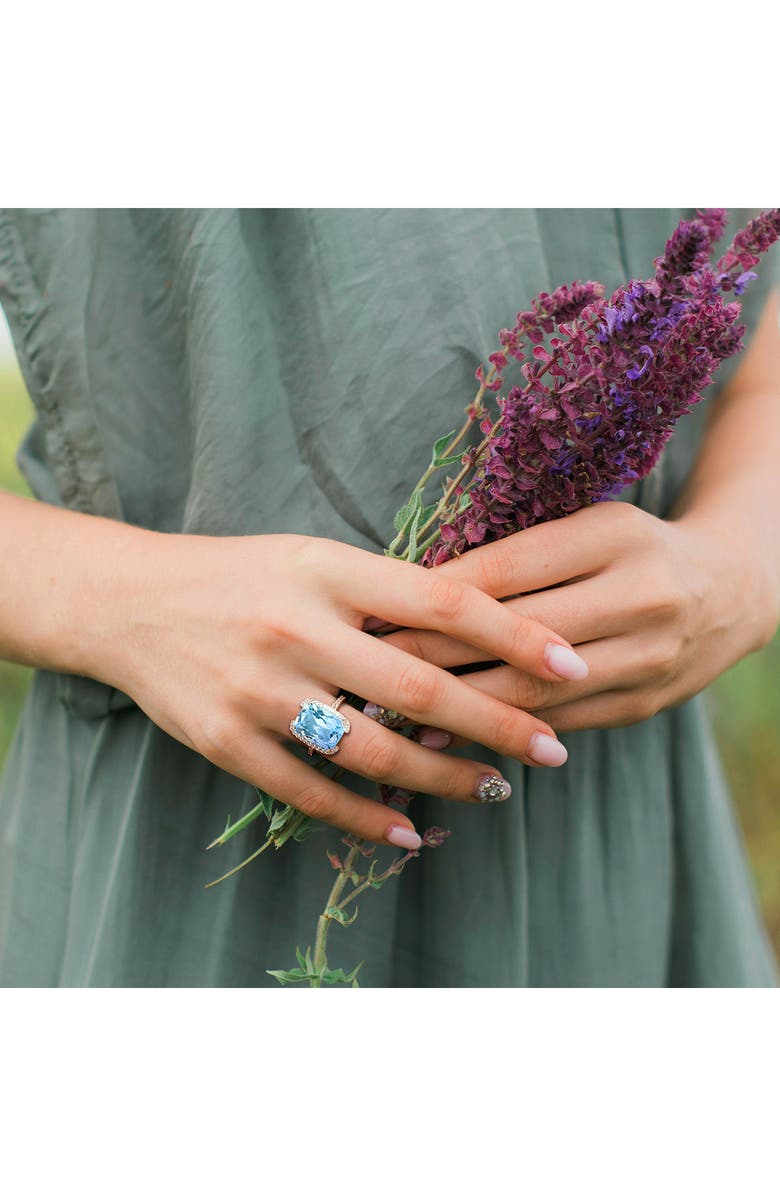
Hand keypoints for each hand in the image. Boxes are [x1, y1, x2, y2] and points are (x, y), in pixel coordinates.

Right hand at [90, 531, 586, 844]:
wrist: (130, 603)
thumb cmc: (239, 577)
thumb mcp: (312, 559)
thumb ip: (384, 591)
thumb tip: (476, 627)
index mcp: (328, 572)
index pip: (444, 601)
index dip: (515, 636)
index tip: (572, 666)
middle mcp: (297, 630)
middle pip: (421, 686)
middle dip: (498, 724)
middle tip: (552, 751)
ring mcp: (259, 691)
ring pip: (372, 750)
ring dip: (442, 777)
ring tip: (490, 789)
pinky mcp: (226, 742)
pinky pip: (309, 792)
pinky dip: (365, 818)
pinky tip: (410, 834)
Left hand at [379, 502, 777, 738]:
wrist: (731, 591)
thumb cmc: (634, 549)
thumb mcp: (585, 528)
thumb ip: (516, 555)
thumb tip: (417, 587)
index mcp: (616, 537)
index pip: (507, 569)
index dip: (434, 596)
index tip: (374, 611)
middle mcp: (640, 596)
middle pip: (515, 635)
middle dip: (432, 655)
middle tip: (366, 665)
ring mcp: (648, 656)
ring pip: (534, 691)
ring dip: (457, 705)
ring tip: (390, 710)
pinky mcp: (645, 703)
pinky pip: (558, 723)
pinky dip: (497, 729)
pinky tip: (446, 734)